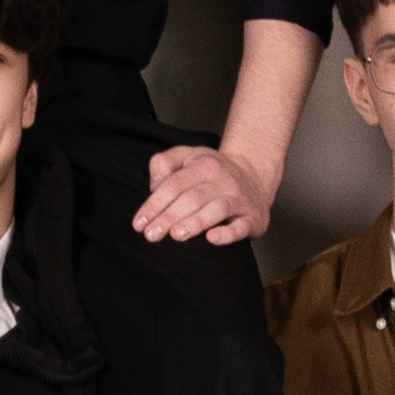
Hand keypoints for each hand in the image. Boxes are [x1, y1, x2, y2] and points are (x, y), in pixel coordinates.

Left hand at [131, 140, 274, 245]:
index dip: (155, 204)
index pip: (174, 184)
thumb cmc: (213, 171)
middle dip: (169, 217)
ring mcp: (238, 199)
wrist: (255, 176)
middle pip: (192, 198)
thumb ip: (164, 163)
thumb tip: (153, 186)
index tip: (139, 223)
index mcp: (203, 165)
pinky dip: (228, 233)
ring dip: (195, 222)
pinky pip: (241, 226)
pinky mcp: (252, 218)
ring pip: (216, 209)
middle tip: (151, 235)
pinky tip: (212, 238)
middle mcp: (222, 181)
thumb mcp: (188, 156)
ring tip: (176, 235)